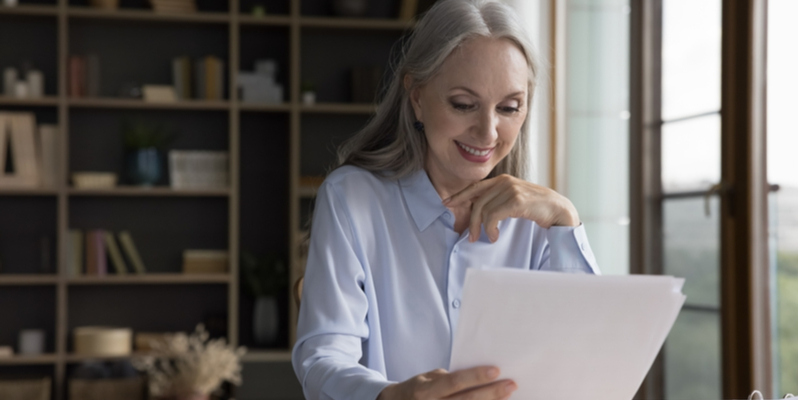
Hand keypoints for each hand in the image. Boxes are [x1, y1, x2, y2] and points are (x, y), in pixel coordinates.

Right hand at [377, 366, 515, 399]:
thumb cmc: (418, 390)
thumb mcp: (427, 379)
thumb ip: (448, 379)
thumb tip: (478, 377)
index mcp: (426, 391)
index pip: (454, 382)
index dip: (475, 376)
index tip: (496, 370)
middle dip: (491, 393)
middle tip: (511, 384)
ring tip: (507, 396)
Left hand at [443, 174, 579, 242]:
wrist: (558, 210)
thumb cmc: (536, 208)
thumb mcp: (514, 200)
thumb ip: (498, 200)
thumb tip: (479, 212)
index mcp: (502, 180)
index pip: (475, 187)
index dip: (459, 196)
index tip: (447, 204)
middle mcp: (505, 182)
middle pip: (477, 202)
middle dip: (471, 221)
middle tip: (470, 236)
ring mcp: (511, 190)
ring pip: (484, 211)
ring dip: (482, 228)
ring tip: (487, 238)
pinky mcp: (517, 201)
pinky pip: (493, 217)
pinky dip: (491, 229)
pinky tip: (495, 236)